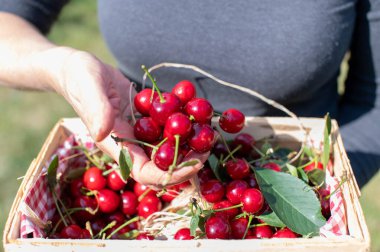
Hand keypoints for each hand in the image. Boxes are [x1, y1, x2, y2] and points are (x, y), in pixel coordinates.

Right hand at [50, 47, 207, 186]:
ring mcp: (139, 132)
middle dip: (186, 162)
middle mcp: (129, 143)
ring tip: (209, 133)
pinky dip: (183, 125)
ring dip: (188, 145)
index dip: (170, 175)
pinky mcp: (146, 119)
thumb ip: (96, 109)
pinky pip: (166, 128)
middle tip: (208, 147)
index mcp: (115, 144)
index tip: (194, 165)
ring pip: (167, 149)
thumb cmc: (78, 77)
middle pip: (161, 166)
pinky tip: (198, 115)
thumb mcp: (87, 87)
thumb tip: (102, 133)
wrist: (78, 69)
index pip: (144, 172)